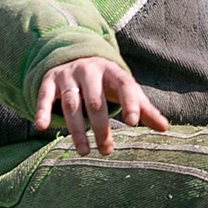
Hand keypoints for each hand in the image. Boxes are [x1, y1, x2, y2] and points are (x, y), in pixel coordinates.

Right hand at [34, 57, 169, 155]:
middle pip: (95, 102)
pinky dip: (42, 111)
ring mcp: (68, 75)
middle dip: (101, 127)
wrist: (74, 56)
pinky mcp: (49, 81)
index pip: (123, 85)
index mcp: (112, 71)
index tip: (132, 123)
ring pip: (71, 103)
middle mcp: (89, 70)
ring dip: (77, 130)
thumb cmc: (106, 81)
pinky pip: (44, 96)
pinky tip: (41, 127)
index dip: (129, 103)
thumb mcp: (125, 89)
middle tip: (107, 150)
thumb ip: (143, 108)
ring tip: (85, 152)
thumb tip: (165, 128)